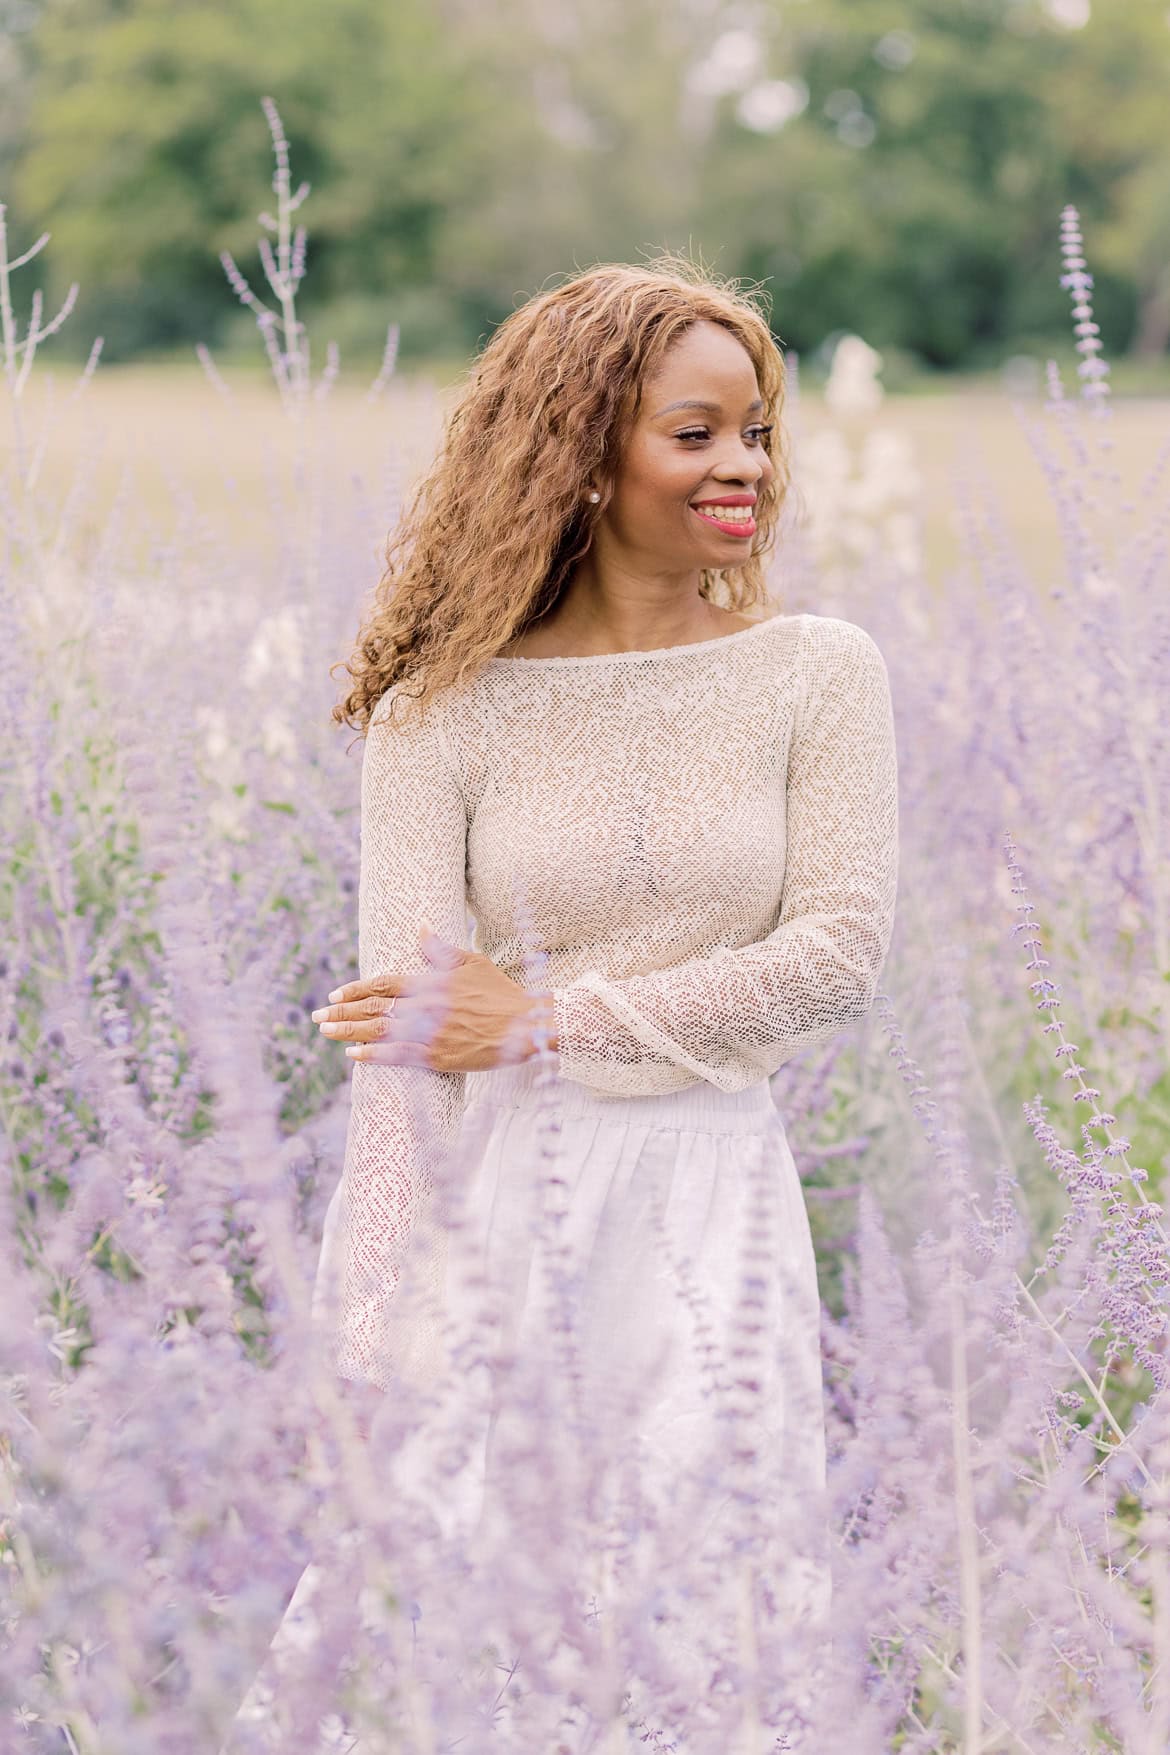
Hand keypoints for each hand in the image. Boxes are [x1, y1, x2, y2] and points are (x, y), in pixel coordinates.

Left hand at [311, 925, 557, 1072]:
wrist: (526, 1025)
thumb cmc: (499, 992)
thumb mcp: (471, 962)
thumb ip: (440, 949)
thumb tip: (420, 927)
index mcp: (430, 982)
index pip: (383, 984)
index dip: (356, 990)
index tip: (334, 996)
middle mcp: (425, 1006)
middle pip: (374, 1008)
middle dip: (342, 1013)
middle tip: (316, 1018)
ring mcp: (430, 1032)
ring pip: (380, 1031)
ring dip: (349, 1032)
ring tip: (325, 1033)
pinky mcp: (439, 1056)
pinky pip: (399, 1056)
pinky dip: (374, 1055)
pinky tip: (354, 1055)